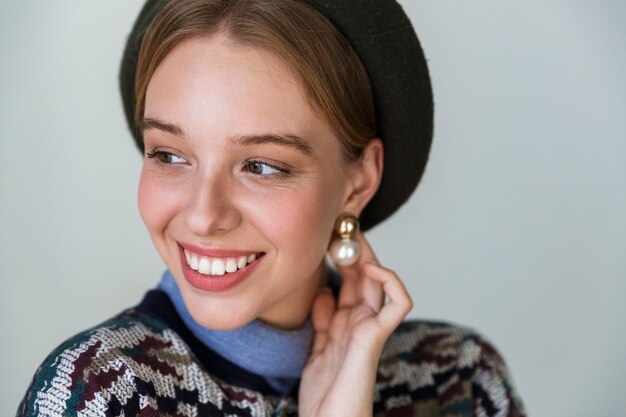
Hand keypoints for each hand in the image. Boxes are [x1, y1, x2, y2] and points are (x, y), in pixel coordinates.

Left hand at [298, 233, 412, 416]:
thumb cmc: (324, 394)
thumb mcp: (317, 348)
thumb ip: (323, 321)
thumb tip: (324, 292)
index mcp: (347, 322)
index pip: (349, 279)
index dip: (342, 255)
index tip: (329, 232)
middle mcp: (361, 321)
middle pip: (364, 274)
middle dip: (354, 247)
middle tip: (341, 221)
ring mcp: (371, 327)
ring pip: (379, 281)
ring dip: (368, 254)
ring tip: (351, 234)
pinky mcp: (376, 337)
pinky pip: (397, 304)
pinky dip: (391, 282)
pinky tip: (371, 268)